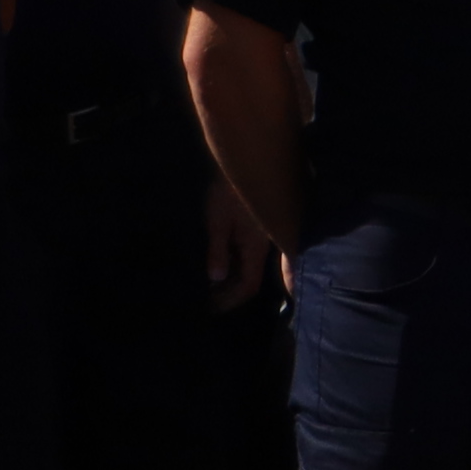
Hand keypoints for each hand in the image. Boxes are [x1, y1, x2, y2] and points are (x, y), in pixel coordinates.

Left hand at [201, 173, 266, 305]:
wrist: (246, 162)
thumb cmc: (229, 190)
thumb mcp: (218, 221)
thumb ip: (217, 250)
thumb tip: (216, 278)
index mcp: (256, 248)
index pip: (249, 285)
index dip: (231, 300)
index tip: (211, 307)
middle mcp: (264, 247)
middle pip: (251, 280)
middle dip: (230, 293)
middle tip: (207, 299)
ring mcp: (261, 238)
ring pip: (250, 268)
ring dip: (231, 279)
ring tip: (209, 284)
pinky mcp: (256, 229)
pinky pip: (247, 255)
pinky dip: (234, 265)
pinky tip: (220, 264)